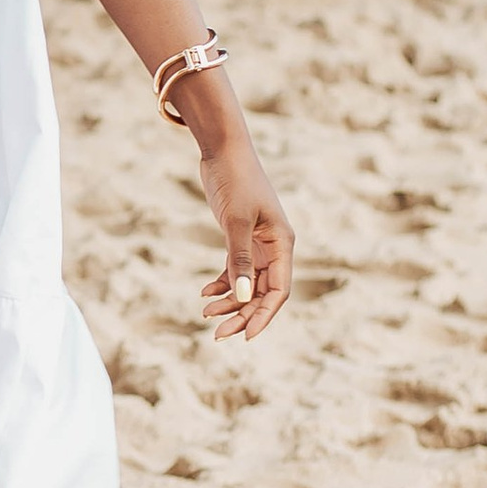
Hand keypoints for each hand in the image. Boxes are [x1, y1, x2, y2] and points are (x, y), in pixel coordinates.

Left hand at [196, 138, 292, 340]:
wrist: (223, 151)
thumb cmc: (235, 181)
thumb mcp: (236, 221)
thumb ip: (239, 259)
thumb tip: (241, 296)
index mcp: (282, 244)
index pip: (279, 291)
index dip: (264, 315)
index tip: (246, 336)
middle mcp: (274, 247)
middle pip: (262, 292)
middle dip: (242, 314)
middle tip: (217, 334)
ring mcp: (257, 243)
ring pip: (247, 283)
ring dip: (229, 301)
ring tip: (205, 313)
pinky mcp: (240, 237)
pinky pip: (235, 269)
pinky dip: (221, 282)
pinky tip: (204, 292)